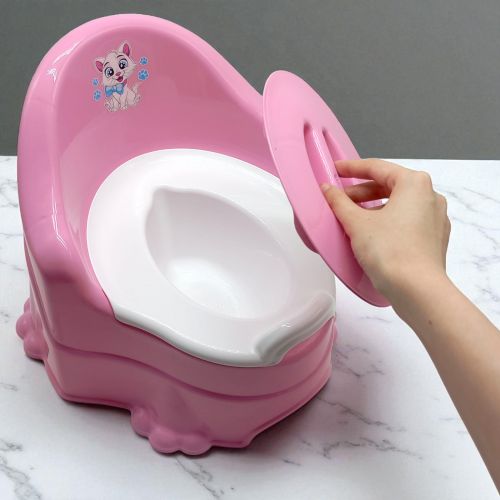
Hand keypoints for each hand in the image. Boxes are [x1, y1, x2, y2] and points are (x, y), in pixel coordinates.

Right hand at [321, 159, 450, 300]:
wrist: (417, 290)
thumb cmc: (390, 252)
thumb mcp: (356, 223)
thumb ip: (339, 202)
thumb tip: (328, 190)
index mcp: (414, 184)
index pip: (377, 167)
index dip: (352, 168)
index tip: (335, 170)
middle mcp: (430, 196)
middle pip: (389, 185)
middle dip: (361, 191)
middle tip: (339, 199)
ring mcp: (435, 218)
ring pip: (398, 204)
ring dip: (373, 207)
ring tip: (351, 218)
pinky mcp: (433, 239)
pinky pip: (407, 221)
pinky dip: (387, 221)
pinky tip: (370, 234)